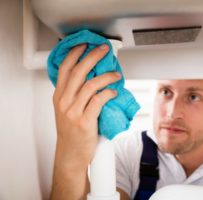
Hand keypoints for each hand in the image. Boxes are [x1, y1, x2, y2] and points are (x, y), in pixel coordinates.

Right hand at [51, 43, 120, 198]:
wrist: (71, 154)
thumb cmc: (71, 131)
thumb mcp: (66, 109)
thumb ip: (74, 93)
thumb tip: (92, 76)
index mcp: (59, 96)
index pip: (65, 69)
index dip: (75, 54)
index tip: (85, 45)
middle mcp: (64, 102)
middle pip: (78, 72)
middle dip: (92, 57)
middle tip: (103, 49)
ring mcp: (73, 112)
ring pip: (91, 85)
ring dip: (106, 76)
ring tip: (116, 74)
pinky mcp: (84, 122)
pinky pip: (98, 101)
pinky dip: (108, 93)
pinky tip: (114, 91)